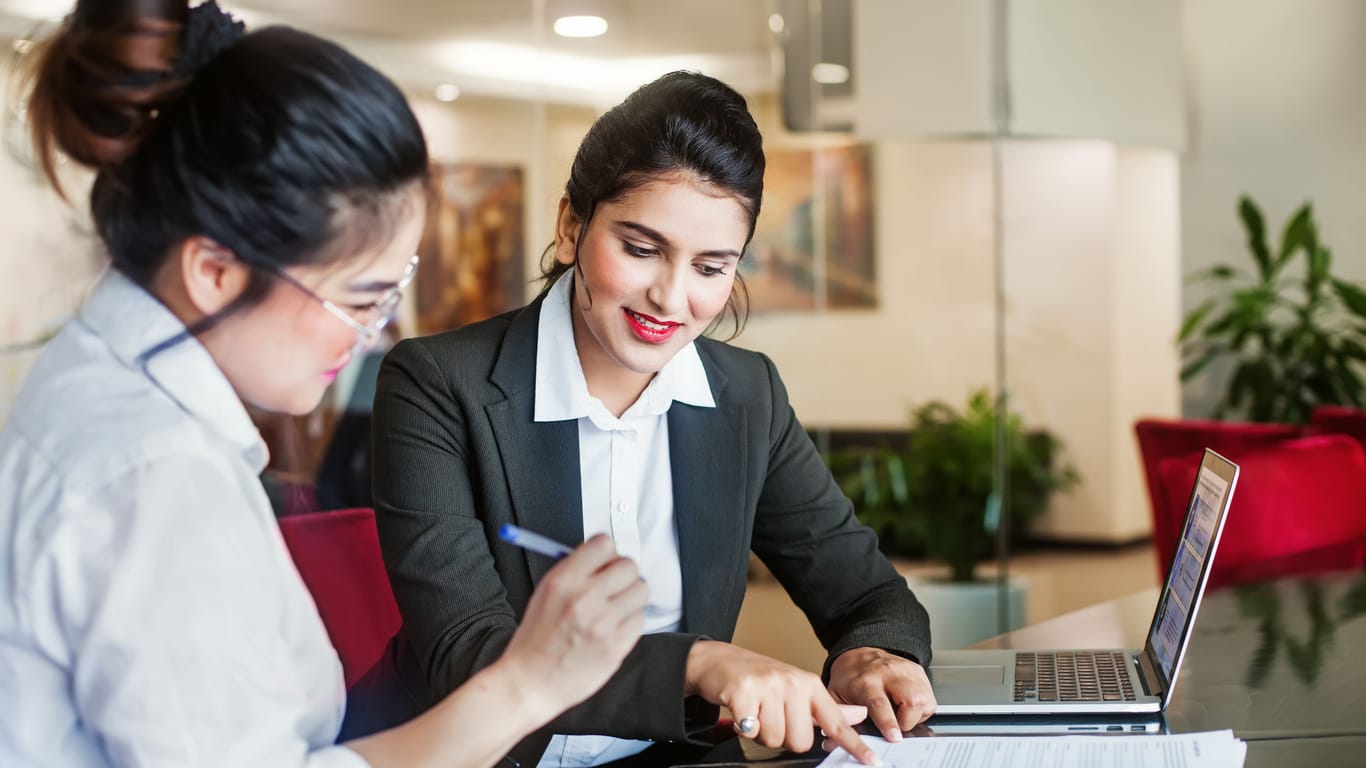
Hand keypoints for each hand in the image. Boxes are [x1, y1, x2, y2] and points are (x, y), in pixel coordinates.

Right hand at [500, 535, 646, 715]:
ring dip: (631, 598)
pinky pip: (640, 620)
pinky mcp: (615, 646)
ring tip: (614, 610)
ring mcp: (602, 623)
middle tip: (615, 587)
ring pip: (641, 591)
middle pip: (629, 566)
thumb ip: (574, 571)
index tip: (606, 563)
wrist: (530, 682)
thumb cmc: (536, 639)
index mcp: (563, 580)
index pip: (604, 544)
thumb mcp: (544, 593)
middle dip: (623, 574)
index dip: (607, 553)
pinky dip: (630, 623)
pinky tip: (613, 630)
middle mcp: (584, 597)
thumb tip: (604, 556)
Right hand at [685, 641, 880, 765]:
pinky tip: (740, 711)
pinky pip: (750, 731)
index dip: (854, 744)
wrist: (718, 659)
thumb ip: (828, 707)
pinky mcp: (743, 692)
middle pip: (800, 741)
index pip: (836, 721)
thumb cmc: (760, 677)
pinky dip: (743, 727)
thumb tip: (860, 714)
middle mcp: (792, 683)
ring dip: (761, 733)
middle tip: (770, 717)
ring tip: (755, 712)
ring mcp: (768, 686)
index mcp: (809, 685)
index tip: (872, 761)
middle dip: (782, 737)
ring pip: (774, 739)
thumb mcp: (798, 688)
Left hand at [828, 647, 936, 741]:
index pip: (880, 704)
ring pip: (925, 700)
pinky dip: (921, 708)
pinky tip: (907, 705)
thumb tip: (838, 741)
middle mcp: (888, 673)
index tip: (894, 737)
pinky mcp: (918, 671)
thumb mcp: (837, 697)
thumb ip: (841, 717)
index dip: (889, 723)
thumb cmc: (849, 678)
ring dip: (916, 715)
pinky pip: (929, 697)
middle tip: (898, 726)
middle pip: (912, 699)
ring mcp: (906, 670)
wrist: (858, 654)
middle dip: (909, 720)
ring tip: (901, 714)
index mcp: (866, 682)